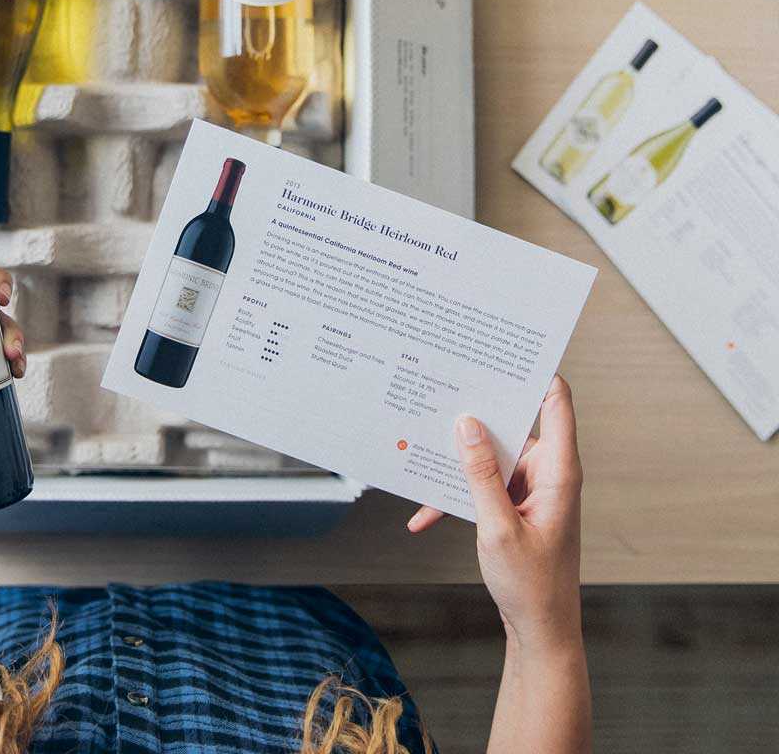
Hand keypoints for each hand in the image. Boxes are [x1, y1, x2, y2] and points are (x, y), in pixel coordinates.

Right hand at [407, 375, 582, 649]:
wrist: (540, 631)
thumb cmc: (532, 586)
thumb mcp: (499, 527)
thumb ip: (482, 473)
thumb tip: (468, 424)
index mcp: (558, 471)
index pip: (555, 403)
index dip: (536, 372)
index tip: (505, 348)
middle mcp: (547, 473)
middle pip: (512, 424)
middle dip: (476, 413)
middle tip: (442, 390)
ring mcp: (530, 488)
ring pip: (489, 455)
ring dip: (457, 460)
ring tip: (421, 448)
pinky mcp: (513, 504)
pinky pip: (481, 485)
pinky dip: (454, 495)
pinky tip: (423, 513)